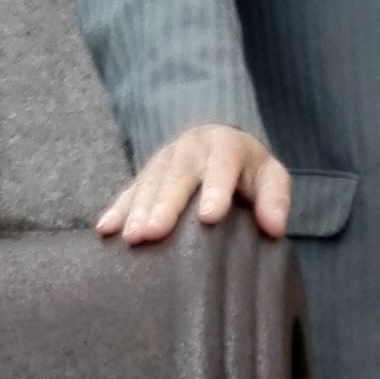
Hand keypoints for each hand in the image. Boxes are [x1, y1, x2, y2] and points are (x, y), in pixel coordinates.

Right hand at [96, 125, 290, 244]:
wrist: (217, 141)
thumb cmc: (248, 170)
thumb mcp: (270, 176)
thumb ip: (275, 198)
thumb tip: (274, 227)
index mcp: (224, 147)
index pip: (221, 167)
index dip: (215, 190)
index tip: (209, 217)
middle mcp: (190, 149)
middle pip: (176, 176)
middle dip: (164, 204)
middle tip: (152, 232)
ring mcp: (163, 159)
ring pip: (149, 183)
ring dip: (136, 210)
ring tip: (130, 237)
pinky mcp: (146, 174)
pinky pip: (129, 190)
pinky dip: (116, 209)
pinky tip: (105, 229)